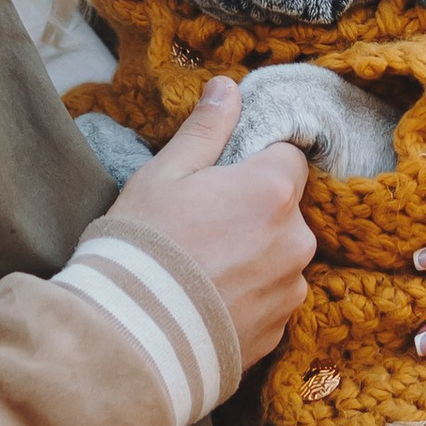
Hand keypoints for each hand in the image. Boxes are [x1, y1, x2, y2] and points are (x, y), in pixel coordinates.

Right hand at [106, 79, 314, 367]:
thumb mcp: (163, 175)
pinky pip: (271, 301)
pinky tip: (206, 303)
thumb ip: (205, 130)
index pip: (287, 156)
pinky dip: (247, 298)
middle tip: (200, 227)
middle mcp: (295, 240)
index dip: (254, 162)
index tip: (220, 178)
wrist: (130, 337)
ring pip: (280, 257)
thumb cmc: (142, 246)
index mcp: (271, 190)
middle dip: (253, 212)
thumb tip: (228, 88)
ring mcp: (291, 291)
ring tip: (200, 272)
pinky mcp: (280, 334)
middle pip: (285, 210)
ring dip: (253, 257)